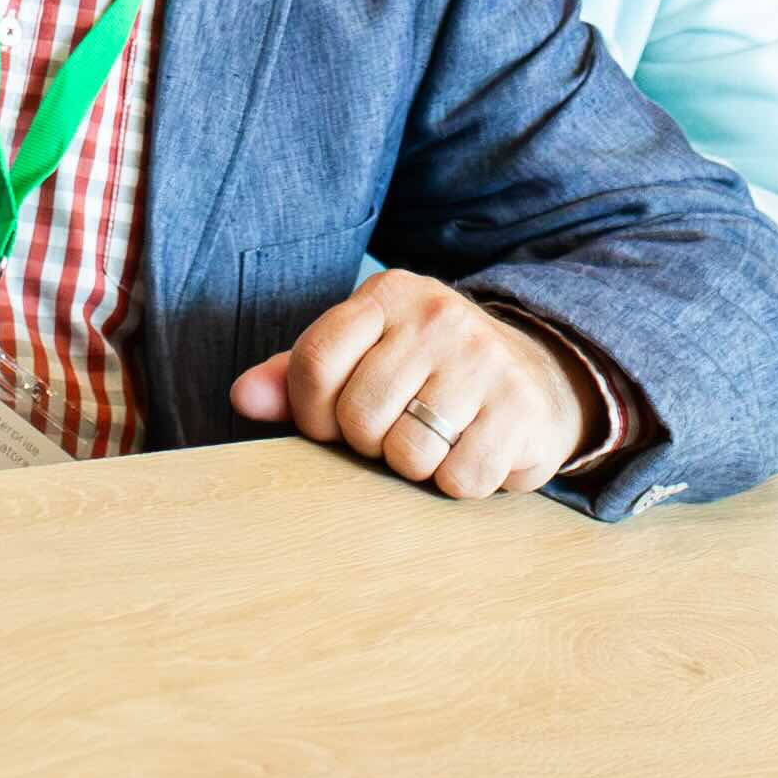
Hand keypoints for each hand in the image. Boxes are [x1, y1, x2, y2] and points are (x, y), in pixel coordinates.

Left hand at [228, 272, 583, 502]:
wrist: (535, 377)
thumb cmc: (425, 375)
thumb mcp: (362, 358)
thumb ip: (297, 376)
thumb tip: (242, 397)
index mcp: (388, 294)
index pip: (314, 363)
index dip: (312, 413)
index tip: (335, 423)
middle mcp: (436, 315)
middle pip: (358, 417)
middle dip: (370, 444)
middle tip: (399, 429)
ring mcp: (483, 358)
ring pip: (407, 454)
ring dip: (417, 468)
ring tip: (438, 440)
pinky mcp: (520, 407)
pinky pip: (460, 479)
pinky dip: (460, 483)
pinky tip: (473, 451)